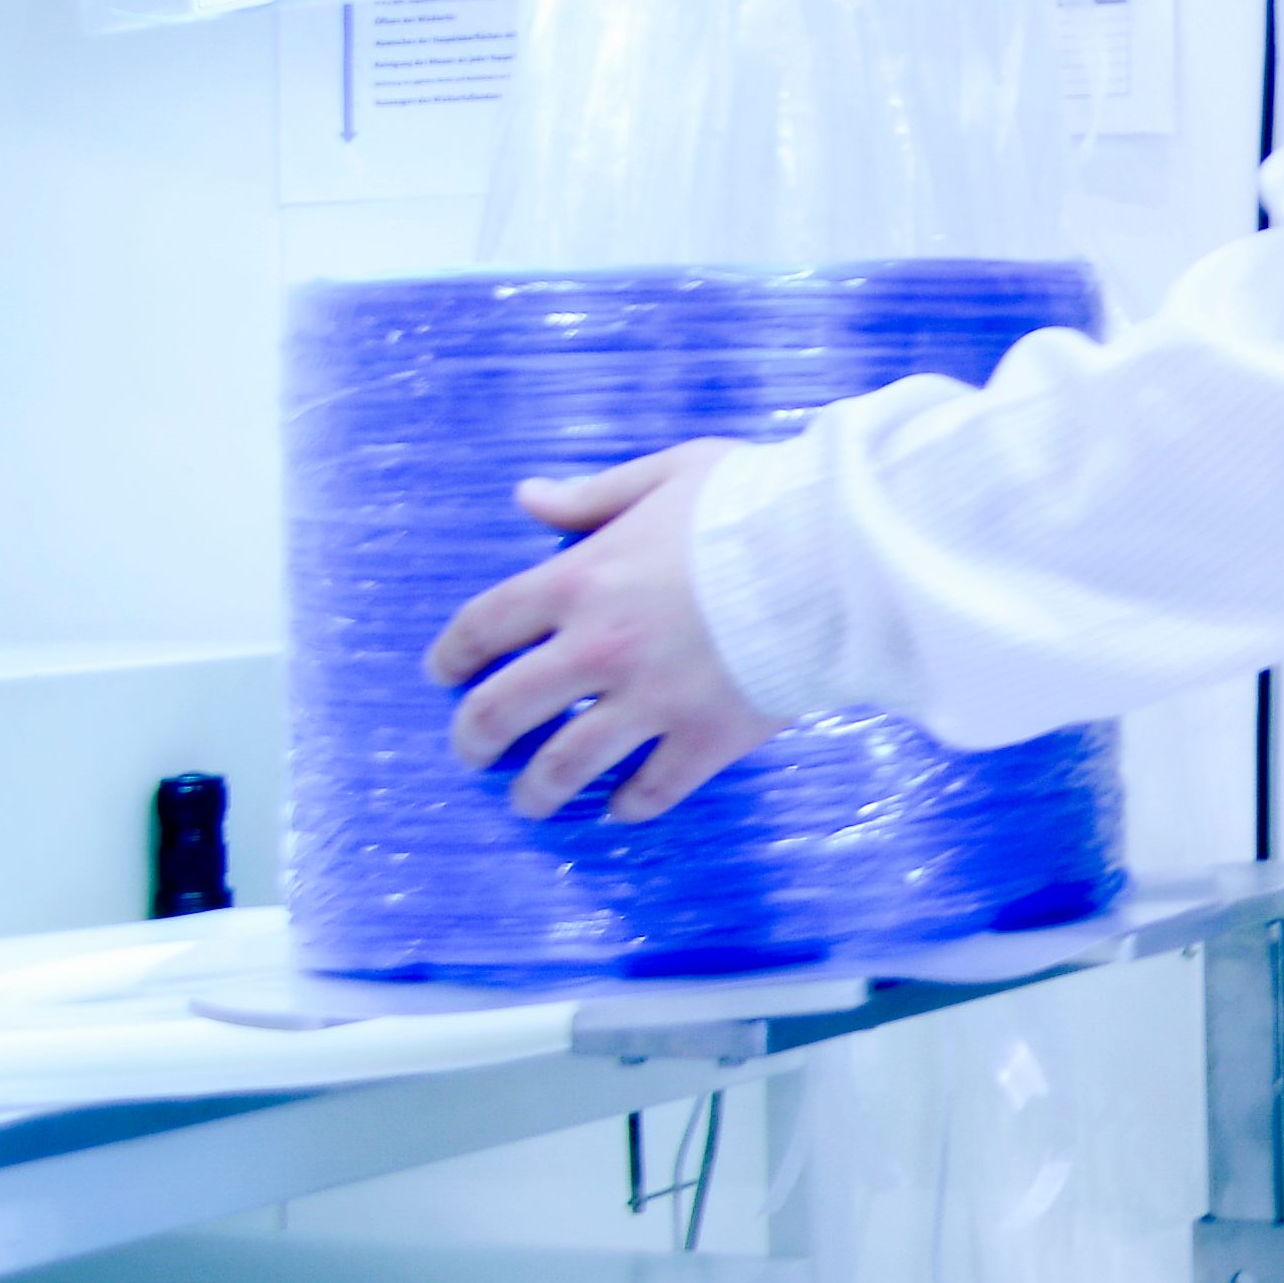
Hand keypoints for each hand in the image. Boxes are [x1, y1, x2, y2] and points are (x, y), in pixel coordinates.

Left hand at [426, 445, 775, 825]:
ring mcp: (650, 701)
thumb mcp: (670, 474)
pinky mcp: (705, 738)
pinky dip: (629, 806)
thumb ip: (593, 495)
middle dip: (475, 737)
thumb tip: (527, 498)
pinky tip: (620, 808)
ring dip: (536, 789)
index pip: (485, 626)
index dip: (452, 656)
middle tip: (473, 752)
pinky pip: (652, 789)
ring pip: (564, 764)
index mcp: (579, 581)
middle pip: (504, 709)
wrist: (840, 554)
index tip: (443, 675)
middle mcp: (598, 650)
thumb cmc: (758, 503)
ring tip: (529, 801)